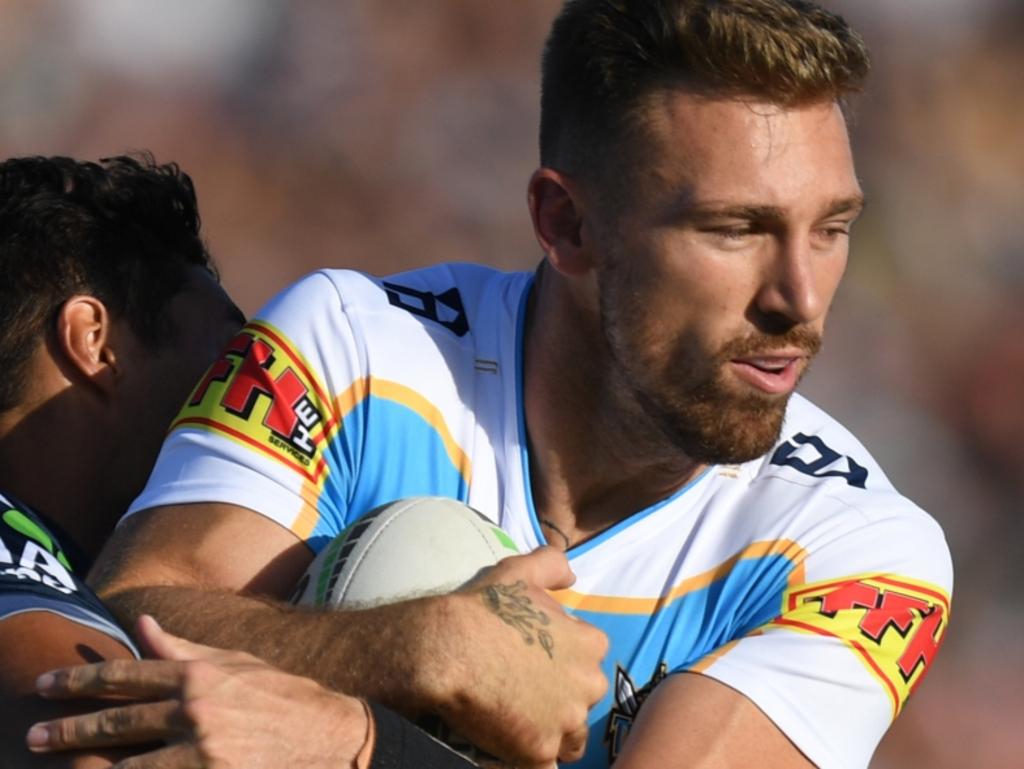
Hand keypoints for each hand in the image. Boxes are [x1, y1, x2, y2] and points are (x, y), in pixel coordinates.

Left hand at [26, 615, 373, 768]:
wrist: (330, 736)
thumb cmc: (280, 695)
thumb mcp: (233, 662)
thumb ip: (183, 648)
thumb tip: (141, 625)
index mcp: (200, 674)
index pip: (126, 675)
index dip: (80, 680)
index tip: (46, 684)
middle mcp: (196, 710)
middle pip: (117, 722)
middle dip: (69, 729)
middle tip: (34, 734)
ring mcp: (203, 752)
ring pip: (127, 765)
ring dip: (91, 766)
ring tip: (64, 766)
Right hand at [418, 546, 607, 767]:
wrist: (448, 649)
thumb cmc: (485, 609)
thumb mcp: (521, 572)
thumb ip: (553, 565)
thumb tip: (571, 576)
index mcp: (590, 644)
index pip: (587, 661)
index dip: (561, 664)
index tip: (534, 664)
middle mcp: (589, 684)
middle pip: (583, 701)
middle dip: (560, 701)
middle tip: (523, 695)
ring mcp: (566, 720)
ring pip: (569, 738)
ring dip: (550, 734)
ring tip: (516, 723)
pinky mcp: (540, 751)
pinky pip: (545, 766)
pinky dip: (532, 760)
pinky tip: (510, 748)